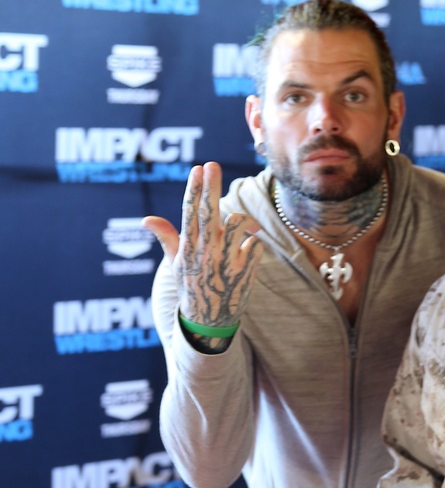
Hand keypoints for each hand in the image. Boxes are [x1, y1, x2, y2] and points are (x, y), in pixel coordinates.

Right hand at [144, 162, 261, 334]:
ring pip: (238, 223)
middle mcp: (205, 252)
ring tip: (244, 228)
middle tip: (213, 164)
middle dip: (211, 187)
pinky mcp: (245, 271)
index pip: (189, 213)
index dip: (194, 190)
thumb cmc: (193, 288)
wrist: (209, 323)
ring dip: (242, 220)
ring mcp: (226, 262)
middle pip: (210, 212)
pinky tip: (249, 254)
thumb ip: (167, 238)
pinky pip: (256, 244)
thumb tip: (146, 219)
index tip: (198, 169)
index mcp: (188, 248)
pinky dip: (255, 244)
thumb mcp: (176, 265)